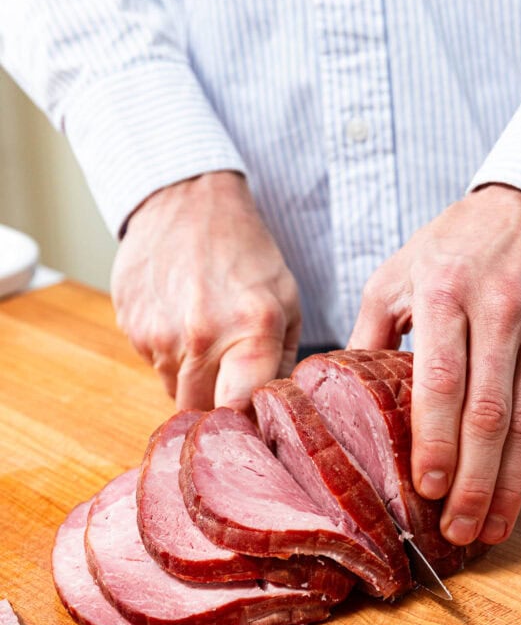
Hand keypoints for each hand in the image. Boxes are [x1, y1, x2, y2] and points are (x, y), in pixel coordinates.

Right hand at [111, 171, 300, 409]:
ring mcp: (158, 334)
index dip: (245, 425)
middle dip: (217, 403)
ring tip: (206, 335)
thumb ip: (282, 362)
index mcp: (250, 331)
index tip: (251, 422)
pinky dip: (168, 353)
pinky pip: (152, 363)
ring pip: (174, 390)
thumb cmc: (246, 252)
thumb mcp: (286, 301)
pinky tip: (181, 318)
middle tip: (230, 378)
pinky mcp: (130, 326)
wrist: (186, 200)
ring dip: (192, 377)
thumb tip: (273, 414)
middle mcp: (200, 338)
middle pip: (201, 410)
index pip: (240, 412)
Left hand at [349, 184, 520, 545]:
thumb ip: (369, 336)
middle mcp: (501, 310)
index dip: (436, 441)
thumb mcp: (397, 274)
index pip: (441, 381)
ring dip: (508, 483)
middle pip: (488, 414)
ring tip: (488, 527)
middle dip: (472, 482)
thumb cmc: (456, 245)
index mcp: (445, 293)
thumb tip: (334, 397)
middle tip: (456, 531)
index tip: (426, 489)